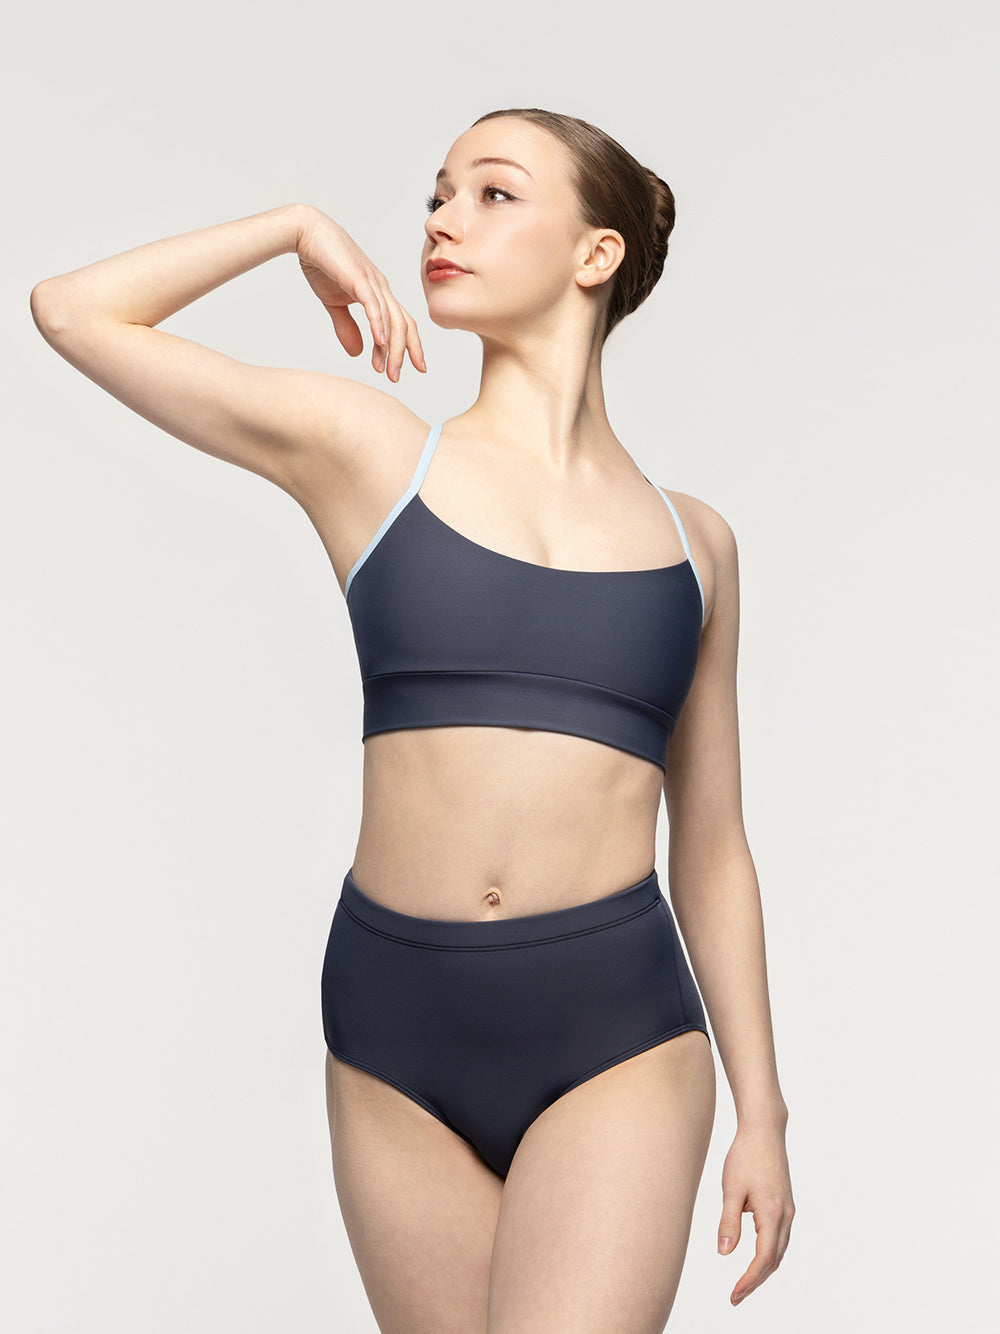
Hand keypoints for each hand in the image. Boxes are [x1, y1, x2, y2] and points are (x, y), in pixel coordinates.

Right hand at [295, 208, 425, 382]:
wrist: (306, 234)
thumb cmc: (322, 264)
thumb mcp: (335, 303)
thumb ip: (347, 327)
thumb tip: (358, 352)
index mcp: (379, 294)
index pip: (401, 324)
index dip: (408, 347)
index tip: (409, 369)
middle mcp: (382, 289)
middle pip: (403, 325)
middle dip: (404, 354)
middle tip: (397, 377)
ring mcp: (372, 282)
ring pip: (392, 319)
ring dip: (391, 348)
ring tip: (388, 369)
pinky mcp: (359, 278)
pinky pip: (374, 305)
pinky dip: (379, 325)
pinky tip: (380, 342)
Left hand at [717, 1120, 794, 1305]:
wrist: (764, 1131)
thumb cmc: (745, 1155)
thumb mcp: (731, 1189)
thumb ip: (728, 1222)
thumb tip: (724, 1253)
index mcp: (772, 1213)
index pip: (763, 1259)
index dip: (749, 1280)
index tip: (735, 1295)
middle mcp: (786, 1215)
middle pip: (774, 1260)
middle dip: (756, 1280)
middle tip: (736, 1296)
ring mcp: (789, 1210)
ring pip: (779, 1250)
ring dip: (764, 1269)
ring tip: (744, 1282)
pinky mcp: (786, 1204)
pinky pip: (780, 1237)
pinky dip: (770, 1253)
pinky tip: (755, 1256)